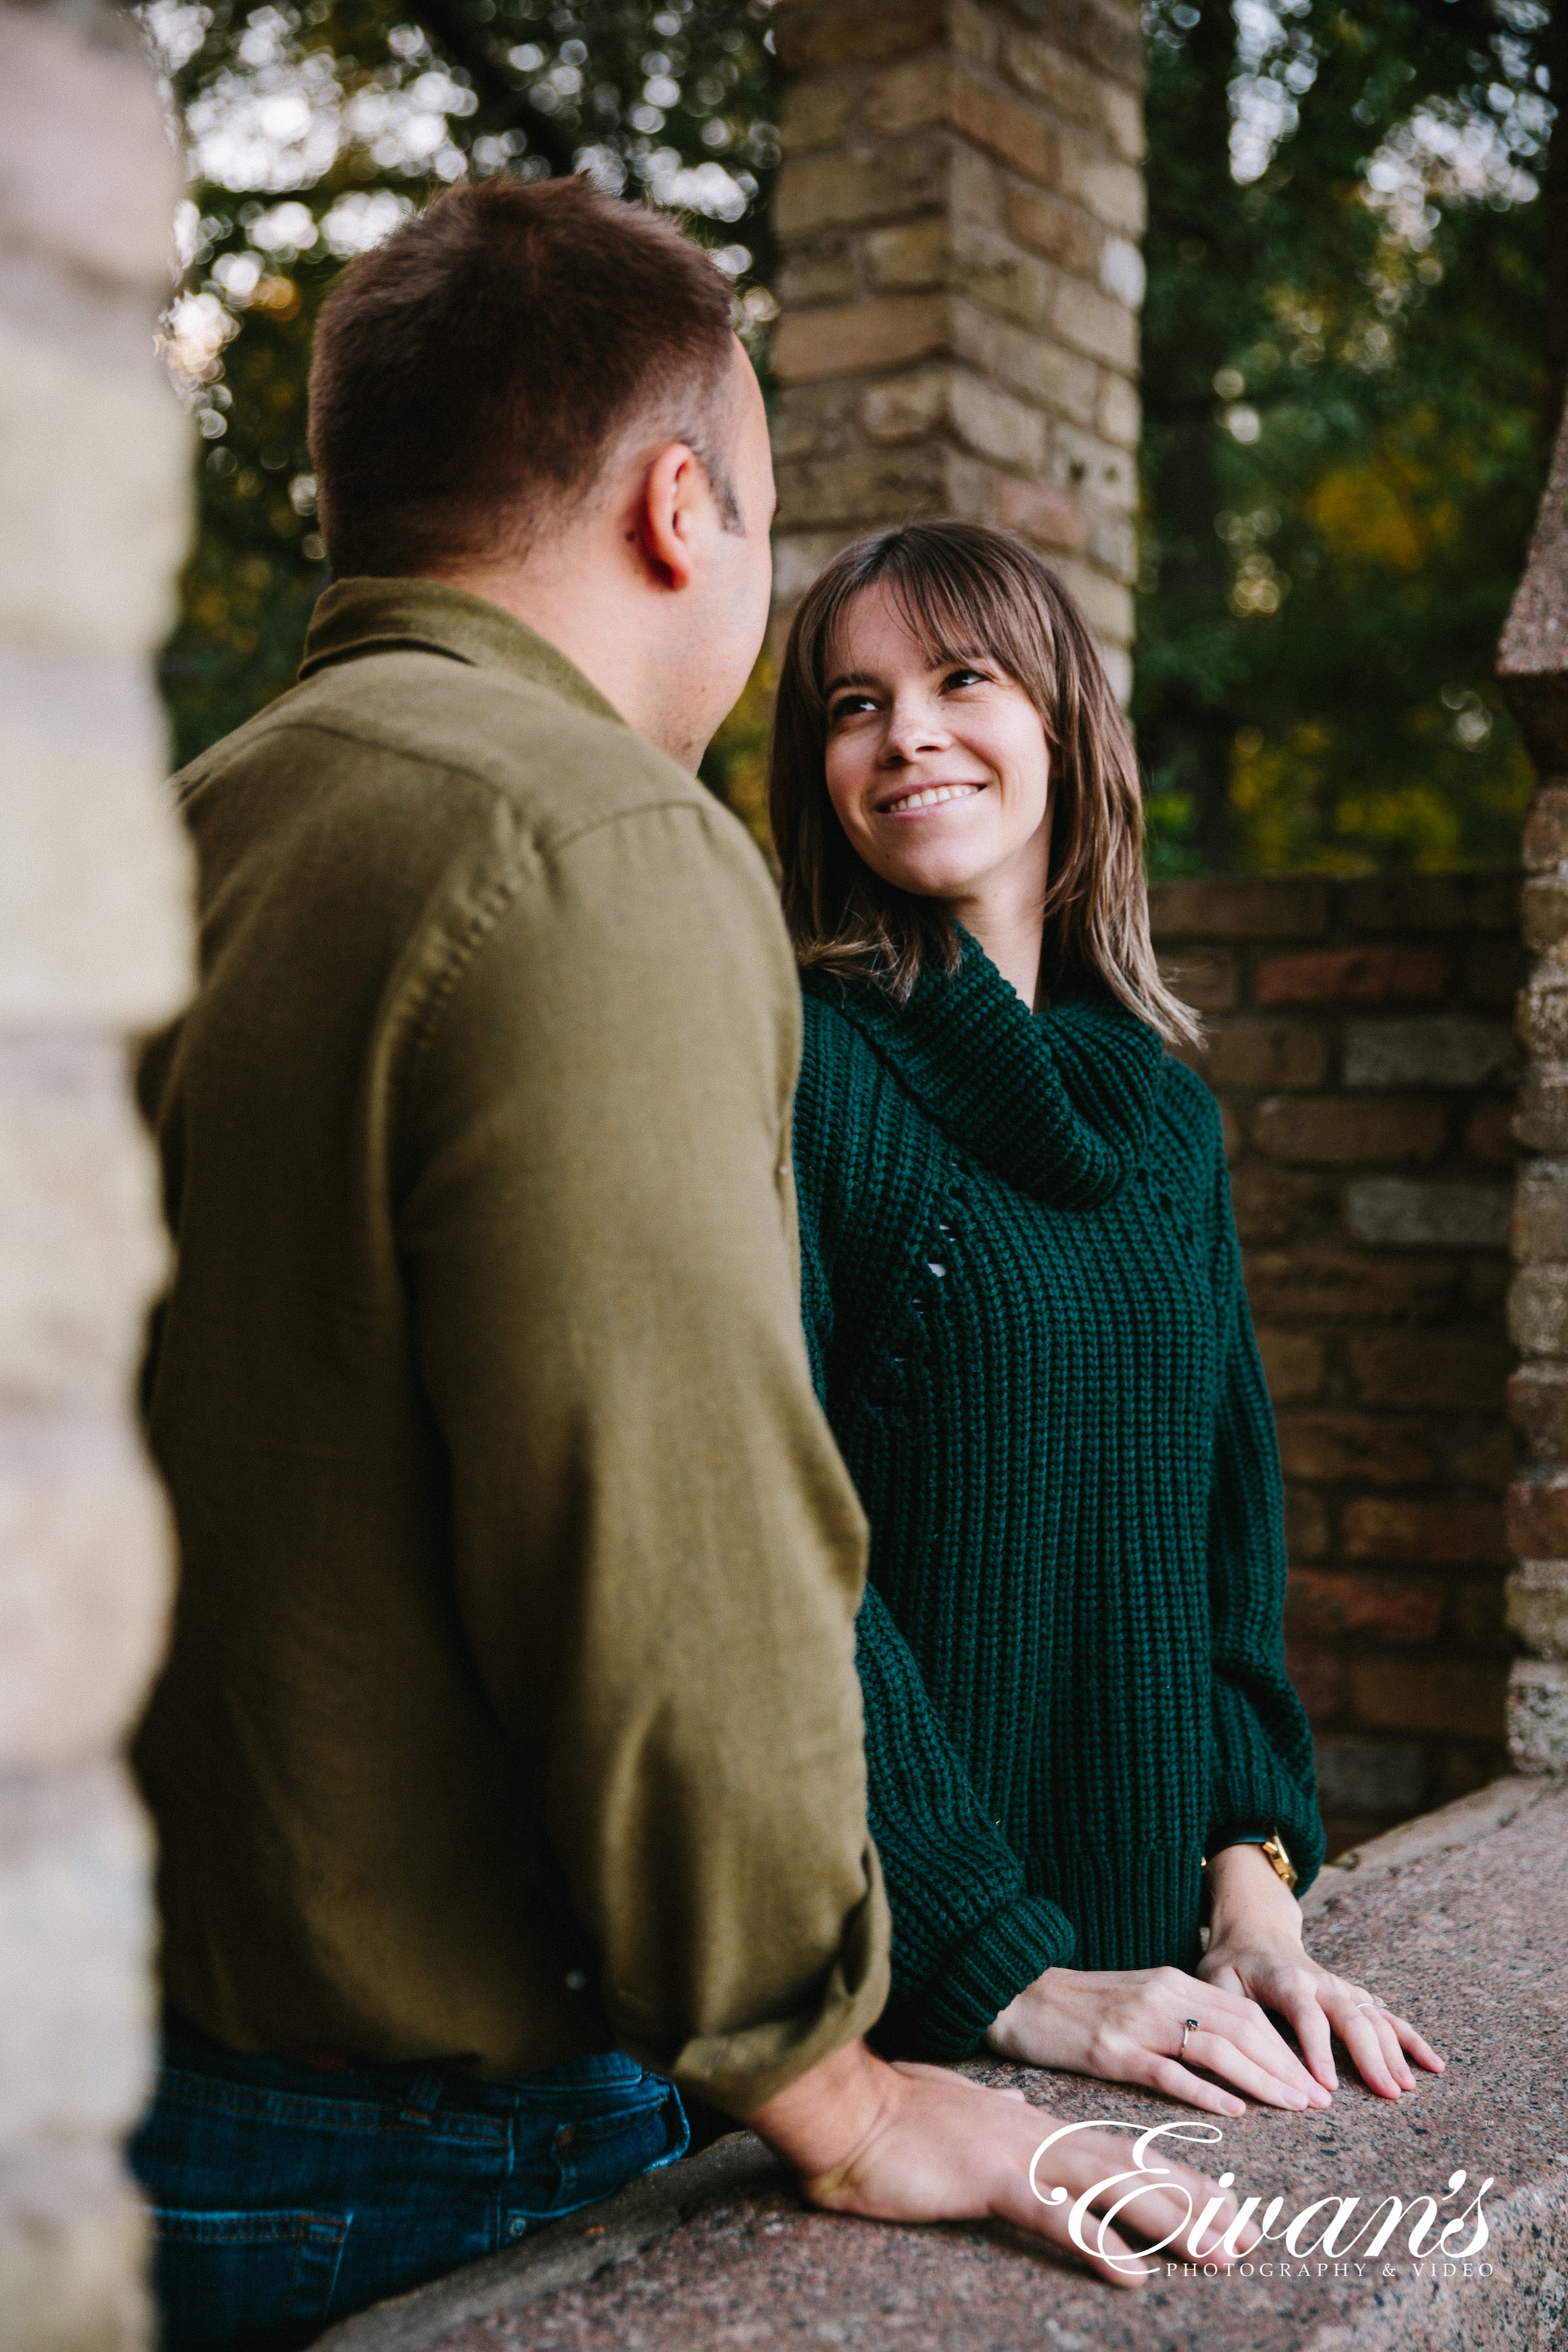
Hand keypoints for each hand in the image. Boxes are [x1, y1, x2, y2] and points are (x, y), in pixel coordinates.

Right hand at [744, 2040, 1257, 2286]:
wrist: (849, 2109)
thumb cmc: (896, 2115)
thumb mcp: (960, 2108)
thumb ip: (997, 2110)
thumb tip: (1019, 2104)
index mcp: (1036, 2124)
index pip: (1123, 2152)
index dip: (1178, 2179)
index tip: (1224, 2205)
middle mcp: (1042, 2134)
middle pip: (1136, 2169)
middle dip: (1198, 2204)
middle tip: (1249, 2237)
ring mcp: (1021, 2154)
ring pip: (1114, 2188)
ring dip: (1172, 2223)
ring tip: (1219, 2254)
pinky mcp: (992, 2179)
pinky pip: (1054, 2216)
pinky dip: (1097, 2244)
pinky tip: (1132, 2276)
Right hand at [985, 1963, 1329, 2117]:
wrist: (1014, 1992)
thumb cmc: (1077, 2005)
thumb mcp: (1138, 2000)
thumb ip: (1180, 2018)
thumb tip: (1230, 2054)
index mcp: (1172, 1982)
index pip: (1245, 2012)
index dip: (1284, 2045)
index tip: (1313, 2078)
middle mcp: (1162, 1995)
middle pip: (1241, 2028)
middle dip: (1286, 2065)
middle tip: (1318, 2099)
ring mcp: (1137, 2022)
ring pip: (1216, 2048)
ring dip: (1261, 2078)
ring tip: (1293, 2104)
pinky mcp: (1111, 2050)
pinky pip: (1168, 2071)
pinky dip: (1206, 2089)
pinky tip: (1234, 2109)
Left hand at [1198, 1843, 1444, 2101]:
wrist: (1254, 1930)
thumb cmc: (1231, 1963)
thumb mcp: (1215, 1981)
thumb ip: (1227, 2014)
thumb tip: (1233, 2055)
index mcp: (1287, 1980)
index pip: (1307, 2017)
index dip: (1317, 2052)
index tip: (1328, 2090)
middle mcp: (1322, 1982)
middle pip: (1352, 2018)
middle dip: (1371, 2057)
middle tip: (1387, 2094)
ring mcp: (1342, 1988)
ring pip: (1374, 2018)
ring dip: (1395, 2052)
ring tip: (1407, 2088)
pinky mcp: (1353, 1996)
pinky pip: (1387, 2016)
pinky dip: (1411, 2039)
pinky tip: (1433, 2064)